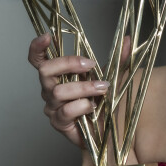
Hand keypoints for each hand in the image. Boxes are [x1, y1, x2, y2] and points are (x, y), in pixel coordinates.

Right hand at [28, 33, 109, 148]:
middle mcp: (50, 89)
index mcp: (58, 75)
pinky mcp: (59, 122)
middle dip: (69, 64)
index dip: (37, 47)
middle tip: (91, 65)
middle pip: (45, 70)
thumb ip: (118, 59)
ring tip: (101, 89)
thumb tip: (128, 39)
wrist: (107, 129)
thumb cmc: (102, 101)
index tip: (47, 36)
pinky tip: (94, 106)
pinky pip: (66, 111)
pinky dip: (82, 106)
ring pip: (58, 91)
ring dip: (83, 88)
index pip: (38, 59)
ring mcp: (52, 106)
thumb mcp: (111, 76)